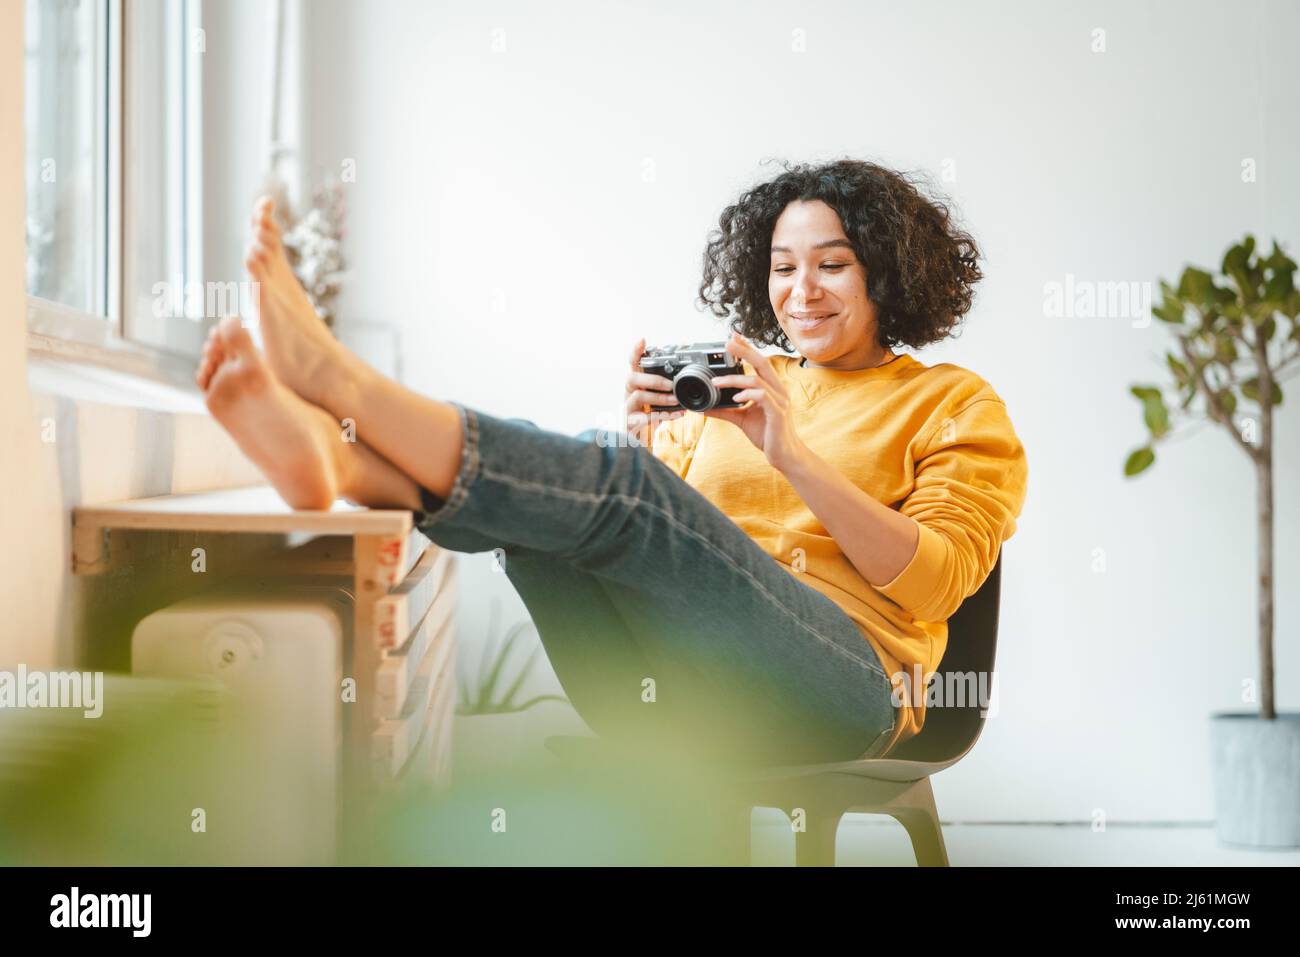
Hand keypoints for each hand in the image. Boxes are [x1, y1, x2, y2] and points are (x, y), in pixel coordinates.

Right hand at [624, 337, 683, 446]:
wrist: (643, 439)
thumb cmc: (651, 414)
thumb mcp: (660, 397)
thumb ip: (668, 385)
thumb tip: (689, 373)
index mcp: (636, 382)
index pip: (633, 363)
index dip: (635, 351)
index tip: (642, 339)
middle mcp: (628, 392)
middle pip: (631, 377)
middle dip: (652, 379)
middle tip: (670, 384)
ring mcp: (627, 407)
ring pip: (638, 396)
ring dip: (659, 397)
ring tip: (676, 400)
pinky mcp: (630, 423)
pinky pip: (643, 418)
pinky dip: (662, 416)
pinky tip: (677, 415)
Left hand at [702, 332, 808, 470]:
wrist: (785, 456)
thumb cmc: (767, 435)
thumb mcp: (741, 419)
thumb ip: (725, 411)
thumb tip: (704, 407)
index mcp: (771, 389)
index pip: (759, 363)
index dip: (747, 348)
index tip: (734, 337)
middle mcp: (778, 391)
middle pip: (762, 363)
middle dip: (744, 351)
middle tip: (727, 343)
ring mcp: (780, 401)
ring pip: (757, 380)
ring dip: (734, 379)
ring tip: (716, 382)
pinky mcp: (778, 414)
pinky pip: (763, 397)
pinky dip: (747, 395)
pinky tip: (735, 398)